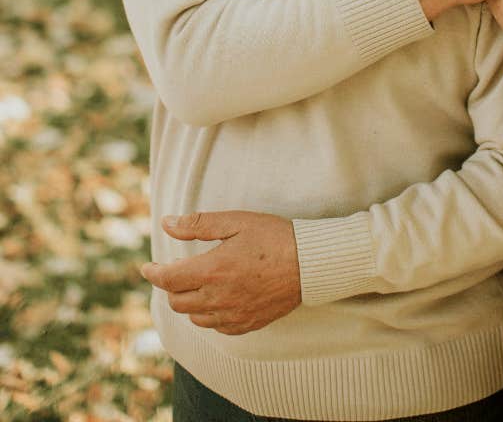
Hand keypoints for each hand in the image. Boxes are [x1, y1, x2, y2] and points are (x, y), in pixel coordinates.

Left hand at [140, 210, 301, 334]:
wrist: (310, 263)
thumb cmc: (274, 237)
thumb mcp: (236, 222)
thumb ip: (198, 224)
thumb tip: (167, 223)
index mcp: (212, 270)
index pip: (168, 279)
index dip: (154, 273)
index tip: (147, 267)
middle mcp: (218, 298)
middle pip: (177, 301)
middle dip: (171, 286)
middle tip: (176, 270)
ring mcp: (232, 315)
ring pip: (194, 317)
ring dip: (189, 301)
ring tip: (197, 283)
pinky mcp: (246, 324)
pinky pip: (216, 327)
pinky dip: (208, 314)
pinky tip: (217, 299)